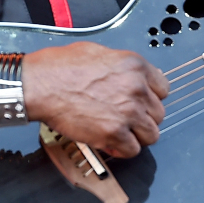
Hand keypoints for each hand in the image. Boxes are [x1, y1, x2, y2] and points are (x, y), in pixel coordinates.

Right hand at [22, 42, 168, 157]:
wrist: (40, 84)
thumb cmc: (60, 67)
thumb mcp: (100, 53)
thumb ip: (122, 67)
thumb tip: (132, 76)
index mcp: (135, 66)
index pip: (163, 89)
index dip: (151, 98)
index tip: (143, 103)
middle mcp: (136, 88)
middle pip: (158, 113)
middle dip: (143, 118)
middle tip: (128, 120)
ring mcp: (128, 112)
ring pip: (151, 134)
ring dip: (137, 136)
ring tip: (122, 133)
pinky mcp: (114, 132)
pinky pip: (133, 149)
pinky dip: (123, 149)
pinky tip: (112, 143)